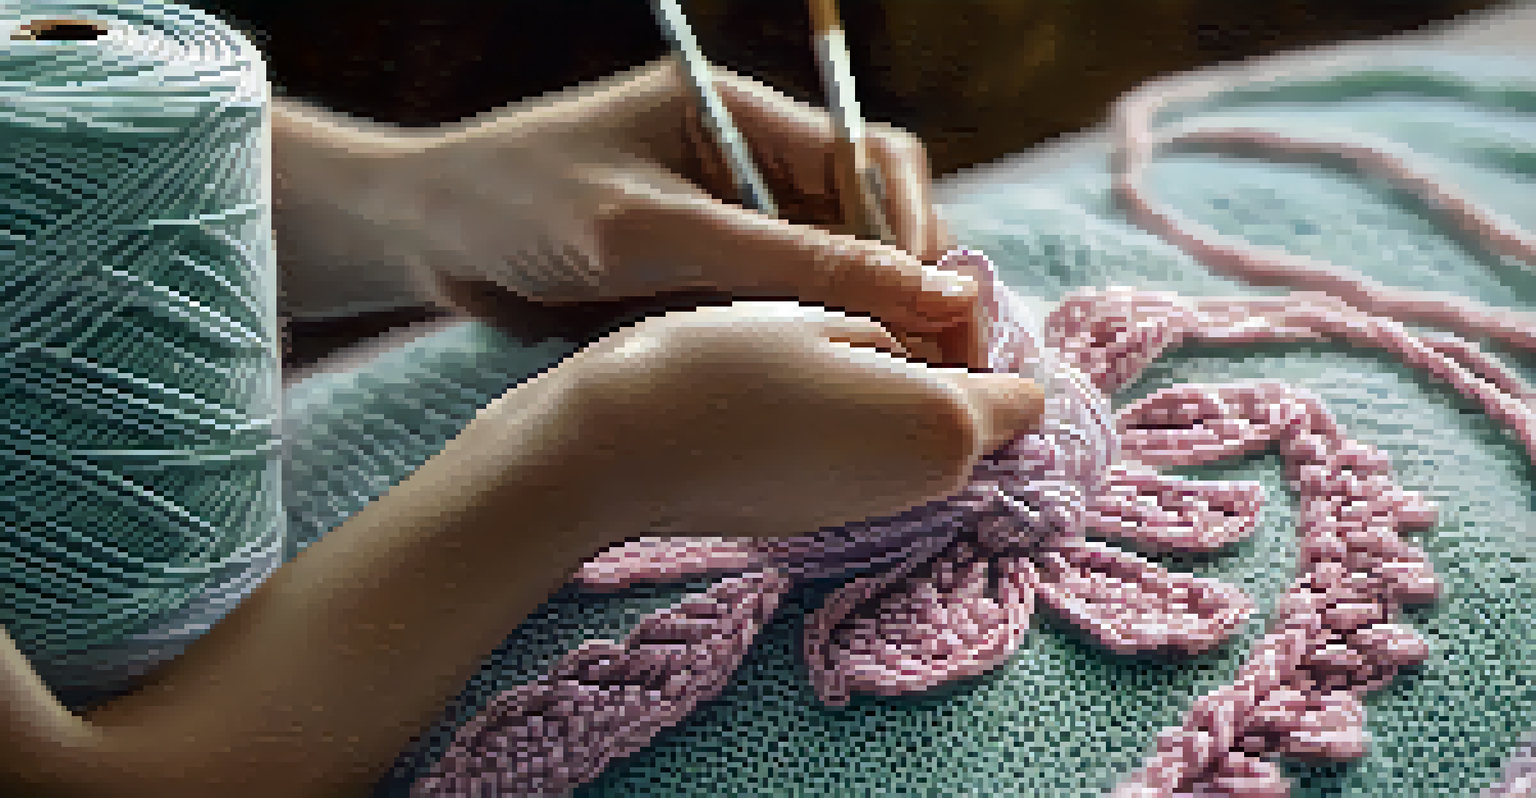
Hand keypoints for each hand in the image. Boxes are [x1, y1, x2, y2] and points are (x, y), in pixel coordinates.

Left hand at [357, 55, 981, 365]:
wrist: (423, 241)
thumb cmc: (524, 204)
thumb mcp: (658, 230)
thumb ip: (790, 261)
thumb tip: (927, 293)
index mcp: (745, 117)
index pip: (875, 161)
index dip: (916, 235)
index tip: (935, 314)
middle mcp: (747, 167)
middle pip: (865, 224)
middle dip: (893, 291)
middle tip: (914, 368)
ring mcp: (724, 225)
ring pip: (824, 278)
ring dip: (842, 326)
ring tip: (859, 386)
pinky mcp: (699, 278)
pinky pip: (773, 312)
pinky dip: (788, 347)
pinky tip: (794, 388)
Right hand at [527, 301, 1043, 541]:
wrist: (614, 456)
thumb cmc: (717, 368)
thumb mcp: (825, 316)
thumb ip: (910, 326)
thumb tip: (951, 331)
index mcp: (945, 427)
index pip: (1026, 392)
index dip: (988, 342)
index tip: (925, 304)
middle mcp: (927, 488)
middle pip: (977, 421)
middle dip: (945, 369)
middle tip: (866, 316)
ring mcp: (877, 513)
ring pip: (924, 441)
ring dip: (898, 396)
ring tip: (819, 351)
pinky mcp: (830, 522)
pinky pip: (878, 464)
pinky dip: (860, 428)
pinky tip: (792, 398)